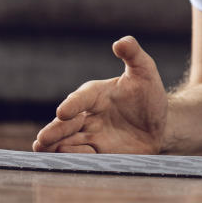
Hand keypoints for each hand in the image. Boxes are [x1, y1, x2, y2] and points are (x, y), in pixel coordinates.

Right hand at [33, 36, 167, 153]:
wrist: (159, 123)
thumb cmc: (148, 94)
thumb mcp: (144, 72)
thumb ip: (133, 55)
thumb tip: (122, 41)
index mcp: (94, 94)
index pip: (80, 99)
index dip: (72, 105)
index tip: (63, 111)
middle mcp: (87, 116)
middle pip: (65, 125)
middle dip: (54, 131)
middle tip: (42, 139)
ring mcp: (91, 136)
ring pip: (69, 143)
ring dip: (59, 148)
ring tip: (51, 152)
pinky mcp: (99, 154)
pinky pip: (85, 157)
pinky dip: (77, 159)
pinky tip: (72, 161)